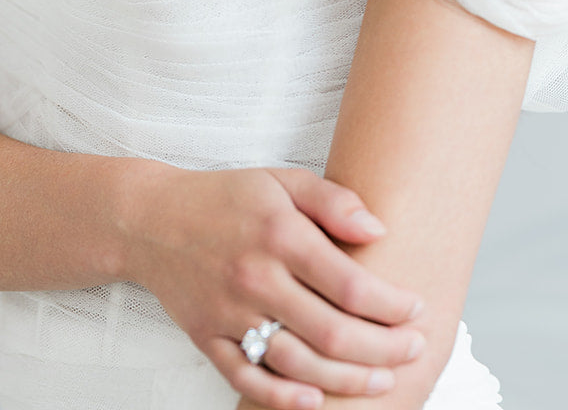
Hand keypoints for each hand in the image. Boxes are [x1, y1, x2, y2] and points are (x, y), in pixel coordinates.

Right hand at [120, 162, 426, 408]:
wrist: (151, 219)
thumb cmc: (227, 198)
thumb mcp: (282, 180)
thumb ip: (333, 201)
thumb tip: (379, 229)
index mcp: (279, 235)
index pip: (349, 283)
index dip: (391, 304)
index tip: (416, 309)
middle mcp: (255, 278)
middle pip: (331, 332)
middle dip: (383, 349)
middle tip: (414, 350)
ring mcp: (229, 314)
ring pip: (297, 363)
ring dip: (346, 379)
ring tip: (382, 380)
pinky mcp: (207, 339)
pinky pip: (247, 380)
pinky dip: (282, 398)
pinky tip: (315, 401)